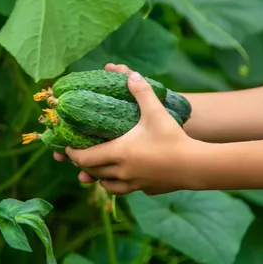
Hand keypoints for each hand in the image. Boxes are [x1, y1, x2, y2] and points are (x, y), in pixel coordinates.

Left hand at [63, 68, 196, 195]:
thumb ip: (141, 92)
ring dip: (100, 178)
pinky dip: (119, 184)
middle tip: (80, 155)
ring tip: (99, 170)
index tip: (67, 148)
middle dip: (84, 165)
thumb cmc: (172, 138)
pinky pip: (126, 190)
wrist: (195, 165)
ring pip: (108, 185)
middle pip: (93, 172)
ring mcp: (134, 183)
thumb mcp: (155, 112)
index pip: (85, 158)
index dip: (73, 154)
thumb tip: (130, 74)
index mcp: (118, 153)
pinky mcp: (147, 190)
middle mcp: (122, 172)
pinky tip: (125, 177)